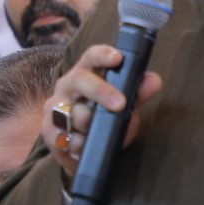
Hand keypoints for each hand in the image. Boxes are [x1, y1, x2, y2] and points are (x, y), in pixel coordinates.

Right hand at [43, 44, 163, 183]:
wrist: (81, 149)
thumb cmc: (102, 116)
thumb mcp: (123, 104)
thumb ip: (138, 93)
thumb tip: (154, 81)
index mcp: (86, 73)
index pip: (92, 57)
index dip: (103, 55)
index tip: (117, 58)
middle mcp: (67, 87)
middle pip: (79, 80)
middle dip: (100, 91)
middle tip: (121, 104)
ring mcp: (55, 108)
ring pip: (73, 112)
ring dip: (90, 123)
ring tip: (102, 131)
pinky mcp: (49, 132)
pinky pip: (64, 137)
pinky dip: (78, 143)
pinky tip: (85, 146)